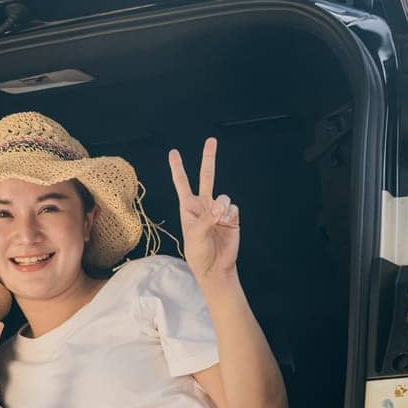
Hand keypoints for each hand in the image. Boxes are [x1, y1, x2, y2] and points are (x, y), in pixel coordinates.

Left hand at [168, 138, 238, 282]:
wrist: (215, 266)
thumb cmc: (198, 252)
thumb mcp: (194, 235)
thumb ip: (206, 219)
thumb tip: (221, 207)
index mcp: (188, 207)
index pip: (182, 183)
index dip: (178, 168)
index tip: (174, 153)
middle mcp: (204, 205)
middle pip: (207, 176)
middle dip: (208, 158)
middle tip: (211, 140)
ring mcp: (219, 209)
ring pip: (224, 196)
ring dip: (221, 207)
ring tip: (218, 221)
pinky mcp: (232, 216)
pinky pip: (234, 208)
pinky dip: (230, 216)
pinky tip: (227, 225)